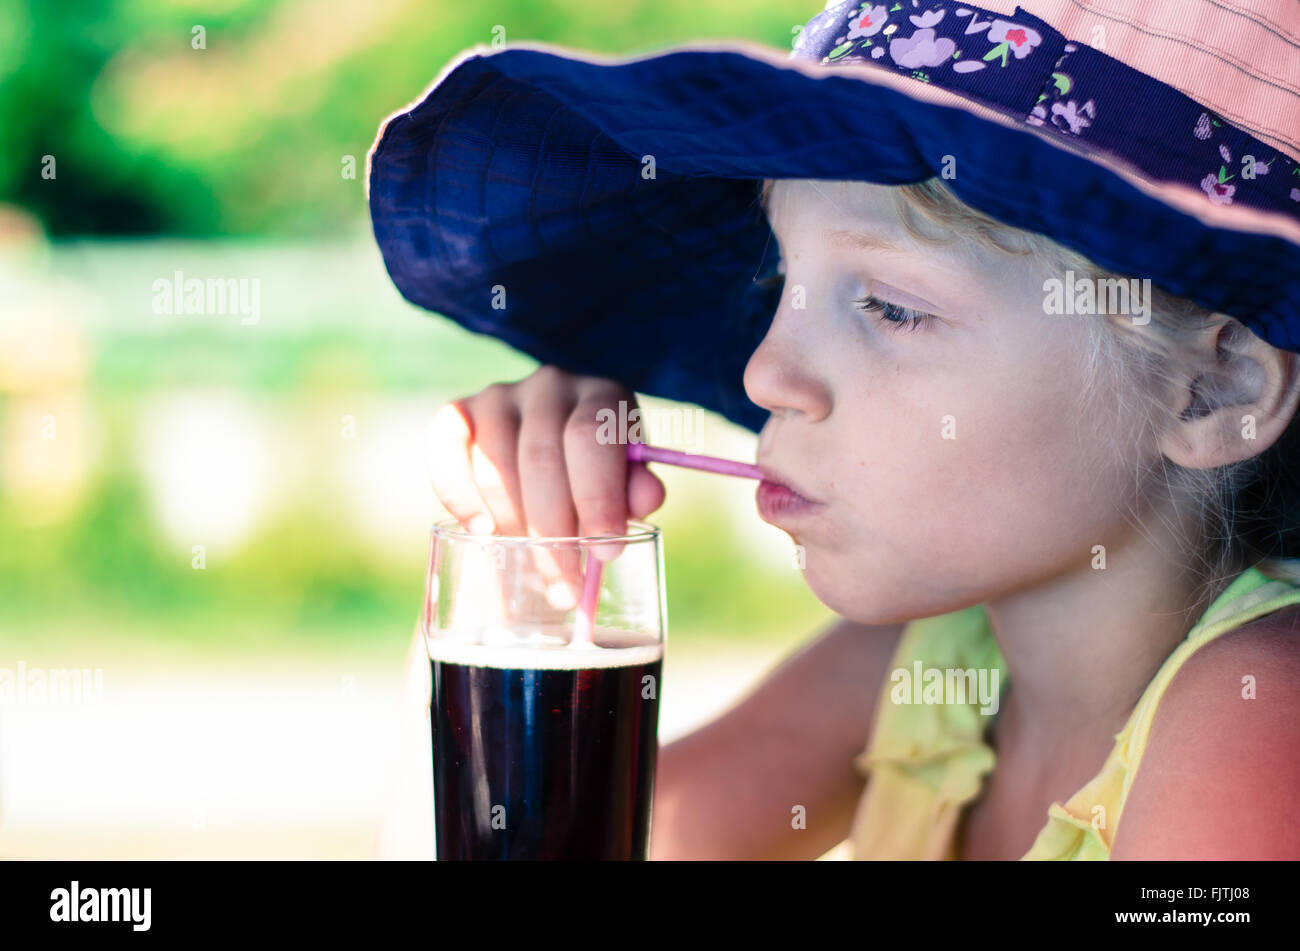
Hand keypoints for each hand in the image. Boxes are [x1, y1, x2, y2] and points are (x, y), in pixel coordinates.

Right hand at [428, 365, 665, 608]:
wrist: (554, 459)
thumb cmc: (596, 477)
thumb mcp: (625, 484)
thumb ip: (636, 491)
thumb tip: (648, 498)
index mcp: (602, 394)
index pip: (592, 436)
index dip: (597, 496)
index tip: (604, 551)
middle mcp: (551, 385)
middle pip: (541, 456)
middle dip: (555, 531)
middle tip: (567, 587)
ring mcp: (500, 395)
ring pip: (497, 464)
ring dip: (515, 526)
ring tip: (536, 573)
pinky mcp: (459, 413)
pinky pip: (445, 450)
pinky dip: (459, 494)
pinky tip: (482, 531)